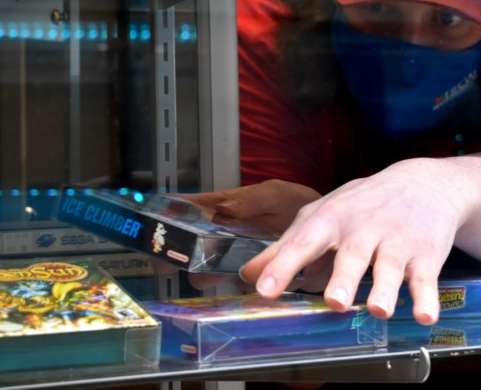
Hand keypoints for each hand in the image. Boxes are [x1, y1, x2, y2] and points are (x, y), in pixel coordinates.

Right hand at [172, 180, 321, 291]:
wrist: (327, 226)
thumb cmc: (297, 203)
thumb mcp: (276, 195)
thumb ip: (251, 200)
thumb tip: (223, 207)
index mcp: (225, 207)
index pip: (188, 209)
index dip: (168, 215)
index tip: (153, 221)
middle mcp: (224, 233)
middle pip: (188, 245)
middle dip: (176, 252)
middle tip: (171, 256)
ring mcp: (233, 255)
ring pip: (205, 269)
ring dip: (204, 273)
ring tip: (207, 272)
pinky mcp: (250, 274)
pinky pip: (231, 284)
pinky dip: (228, 286)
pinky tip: (231, 287)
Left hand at [239, 160, 472, 325]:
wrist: (423, 183)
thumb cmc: (363, 204)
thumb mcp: (323, 215)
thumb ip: (286, 247)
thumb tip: (247, 276)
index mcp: (332, 219)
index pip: (304, 242)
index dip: (283, 266)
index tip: (265, 289)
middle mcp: (364, 229)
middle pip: (352, 255)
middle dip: (343, 278)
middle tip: (334, 302)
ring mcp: (397, 242)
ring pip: (390, 267)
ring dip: (385, 289)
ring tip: (379, 310)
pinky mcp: (426, 255)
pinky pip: (425, 278)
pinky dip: (427, 298)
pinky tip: (425, 315)